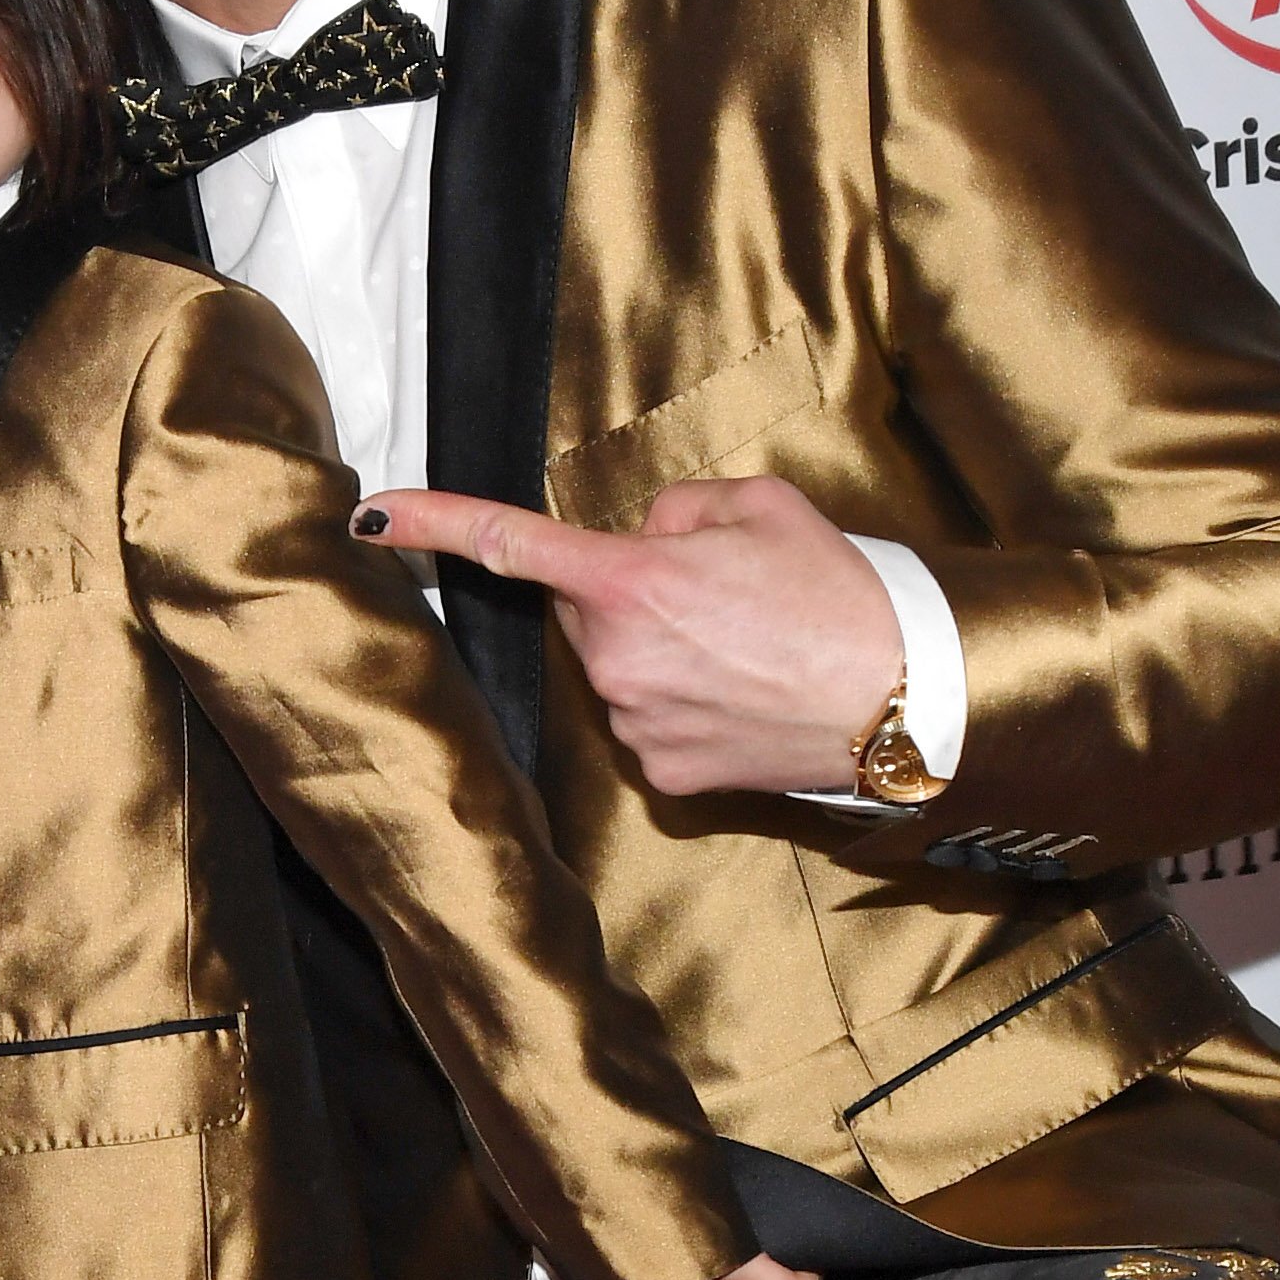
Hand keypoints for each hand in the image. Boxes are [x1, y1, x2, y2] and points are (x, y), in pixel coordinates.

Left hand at [359, 476, 902, 794]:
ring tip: (746, 648)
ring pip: (617, 668)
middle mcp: (617, 660)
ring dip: (659, 650)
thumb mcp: (762, 506)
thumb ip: (679, 508)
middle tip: (718, 592)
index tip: (373, 514)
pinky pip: (647, 720)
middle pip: (585, 610)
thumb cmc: (841, 594)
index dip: (436, 522)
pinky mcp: (663, 773)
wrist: (905, 699)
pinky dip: (682, 704)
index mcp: (632, 582)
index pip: (511, 545)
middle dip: (628, 591)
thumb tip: (644, 536)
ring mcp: (635, 724)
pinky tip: (742, 697)